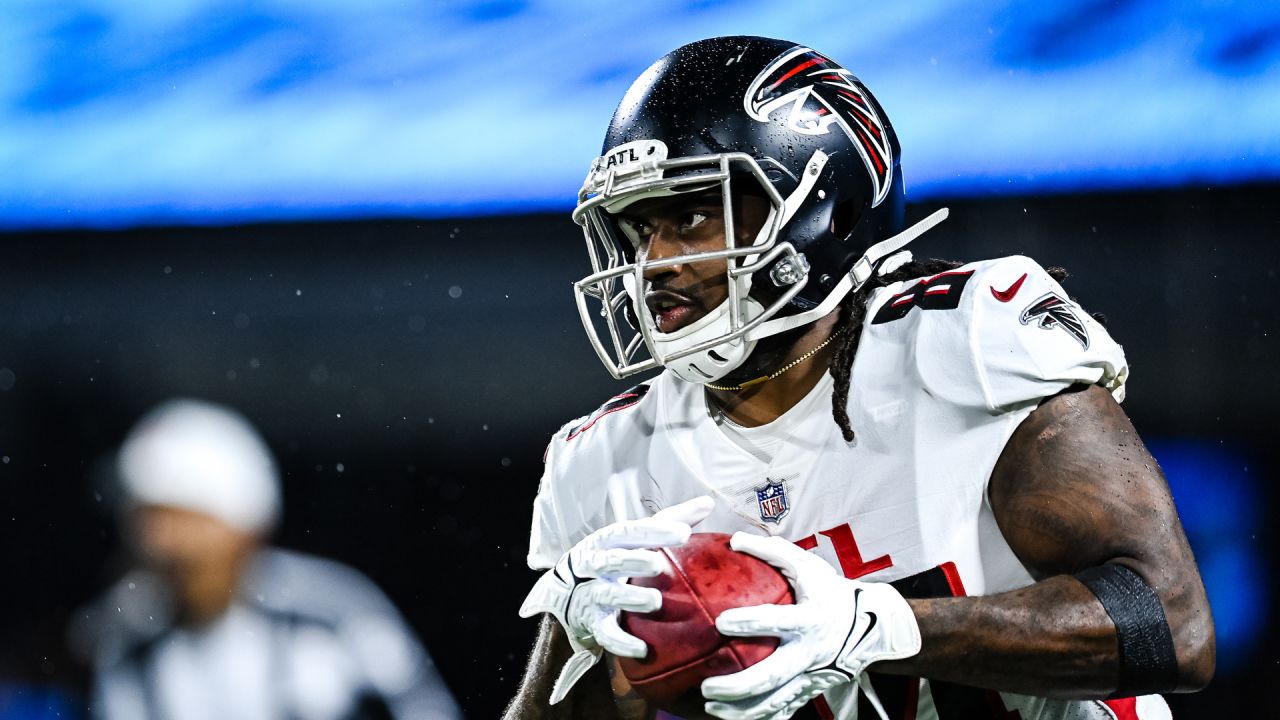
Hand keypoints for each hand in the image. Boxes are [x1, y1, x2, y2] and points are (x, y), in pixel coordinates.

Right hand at [518, 496, 714, 703]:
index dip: (654, 531)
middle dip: (633, 561)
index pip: (629, 530)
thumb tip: (708, 502)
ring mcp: (589, 593)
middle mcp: (594, 564)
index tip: (683, 533)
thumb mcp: (637, 537)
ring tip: (653, 601)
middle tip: (658, 565)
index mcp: (607, 540)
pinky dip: (621, 642)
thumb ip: (670, 520)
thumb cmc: (616, 557)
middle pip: (611, 560)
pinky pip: (604, 633)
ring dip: (629, 598)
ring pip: (606, 595)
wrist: (568, 593)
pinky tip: (642, 650)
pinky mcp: (590, 622)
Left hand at [700, 532, 920, 719]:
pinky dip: (758, 718)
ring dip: (742, 710)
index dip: (750, 622)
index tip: (721, 622)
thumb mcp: (808, 566)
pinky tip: (731, 717)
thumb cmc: (831, 592)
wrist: (870, 626)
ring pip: (775, 702)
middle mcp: (810, 652)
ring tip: (711, 708)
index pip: (777, 621)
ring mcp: (811, 676)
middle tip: (706, 687)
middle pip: (772, 676)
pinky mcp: (810, 690)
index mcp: (810, 618)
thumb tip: (734, 540)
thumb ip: (773, 552)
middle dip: (738, 686)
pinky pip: (783, 711)